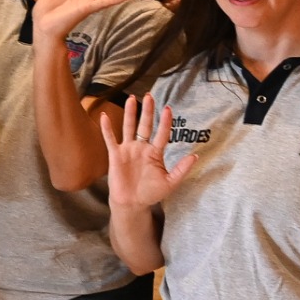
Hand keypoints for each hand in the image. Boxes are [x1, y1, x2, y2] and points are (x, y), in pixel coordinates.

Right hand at [102, 93, 195, 210]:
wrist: (132, 203)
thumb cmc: (151, 193)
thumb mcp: (170, 182)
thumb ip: (181, 169)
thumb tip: (195, 156)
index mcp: (155, 153)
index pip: (161, 133)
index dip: (165, 122)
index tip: (168, 109)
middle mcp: (141, 147)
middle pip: (145, 125)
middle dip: (147, 111)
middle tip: (149, 96)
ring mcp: (128, 149)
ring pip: (128, 127)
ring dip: (129, 113)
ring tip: (131, 99)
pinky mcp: (115, 155)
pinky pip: (110, 139)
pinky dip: (107, 128)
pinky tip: (104, 116)